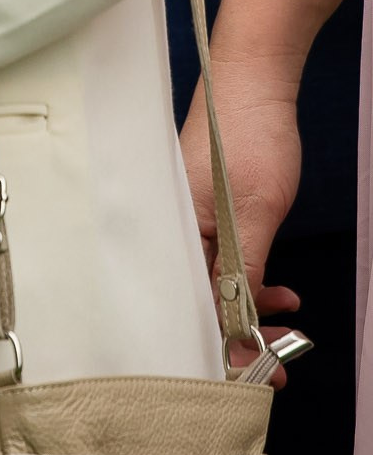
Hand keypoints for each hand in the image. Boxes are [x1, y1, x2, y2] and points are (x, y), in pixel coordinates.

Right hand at [181, 61, 303, 368]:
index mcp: (166, 231)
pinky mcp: (208, 217)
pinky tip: (278, 291)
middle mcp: (170, 232)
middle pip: (197, 302)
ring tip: (288, 317)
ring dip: (251, 308)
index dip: (220, 345)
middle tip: (281, 361)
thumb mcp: (254, 217)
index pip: (186, 306)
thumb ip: (243, 277)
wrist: (253, 81)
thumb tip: (239, 335)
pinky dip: (251, 281)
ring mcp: (189, 224)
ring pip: (214, 286)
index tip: (257, 373)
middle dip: (239, 335)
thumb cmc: (244, 134)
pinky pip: (224, 264)